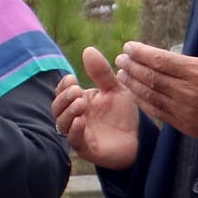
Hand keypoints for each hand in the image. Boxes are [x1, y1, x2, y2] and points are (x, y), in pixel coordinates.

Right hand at [52, 47, 141, 170]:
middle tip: (77, 91)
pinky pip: (74, 140)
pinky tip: (82, 121)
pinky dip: (75, 130)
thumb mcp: (115, 88)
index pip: (61, 91)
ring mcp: (79, 133)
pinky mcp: (87, 148)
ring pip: (61, 124)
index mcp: (79, 101)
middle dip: (64, 97)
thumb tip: (87, 49)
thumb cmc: (125, 114)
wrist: (140, 139)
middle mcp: (75, 117)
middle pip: (57, 107)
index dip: (63, 85)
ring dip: (68, 112)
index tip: (72, 79)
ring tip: (81, 104)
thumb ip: (101, 72)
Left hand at [113, 4, 197, 142]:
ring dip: (133, 84)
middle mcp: (188, 92)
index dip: (142, 53)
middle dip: (133, 66)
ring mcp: (186, 112)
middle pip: (152, 77)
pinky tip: (135, 95)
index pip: (161, 60)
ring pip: (151, 95)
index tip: (129, 46)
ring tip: (121, 74)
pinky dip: (144, 103)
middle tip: (120, 58)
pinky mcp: (187, 126)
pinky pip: (159, 113)